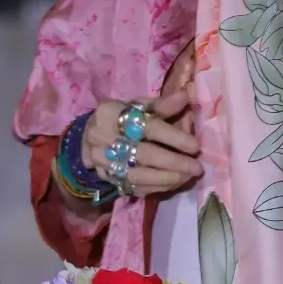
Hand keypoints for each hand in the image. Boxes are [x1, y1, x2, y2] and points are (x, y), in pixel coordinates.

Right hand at [81, 48, 202, 197]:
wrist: (86, 137)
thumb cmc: (119, 117)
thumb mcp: (136, 105)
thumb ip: (161, 104)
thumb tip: (186, 96)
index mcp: (112, 114)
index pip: (148, 127)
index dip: (173, 137)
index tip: (195, 146)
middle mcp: (103, 139)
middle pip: (143, 155)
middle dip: (174, 163)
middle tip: (196, 167)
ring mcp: (102, 162)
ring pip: (137, 175)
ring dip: (166, 179)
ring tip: (187, 177)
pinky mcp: (106, 178)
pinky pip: (133, 187)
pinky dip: (156, 187)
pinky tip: (173, 184)